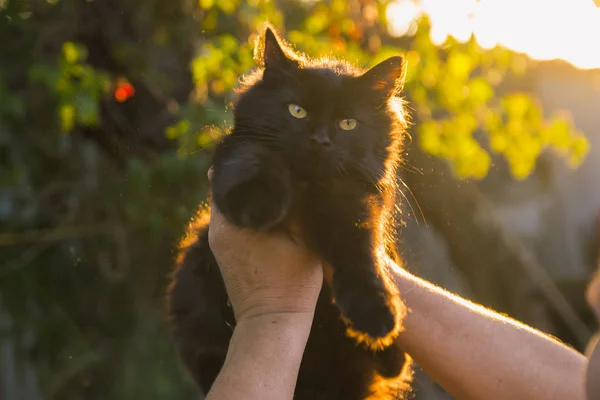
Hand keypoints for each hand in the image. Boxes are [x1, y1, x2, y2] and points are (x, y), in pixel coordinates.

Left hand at [207, 168, 322, 321]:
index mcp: (231, 221)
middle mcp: (218, 229)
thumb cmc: (291, 282)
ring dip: (247, 195)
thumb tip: (301, 178)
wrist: (273, 323)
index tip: (264, 150)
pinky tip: (268, 209)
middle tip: (272, 164)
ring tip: (273, 183)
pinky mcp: (224, 254)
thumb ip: (298, 206)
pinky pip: (232, 221)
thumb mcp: (302, 238)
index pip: (227, 177)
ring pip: (230, 206)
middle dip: (248, 177)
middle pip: (227, 189)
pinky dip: (246, 212)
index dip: (246, 161)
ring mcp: (218, 243)